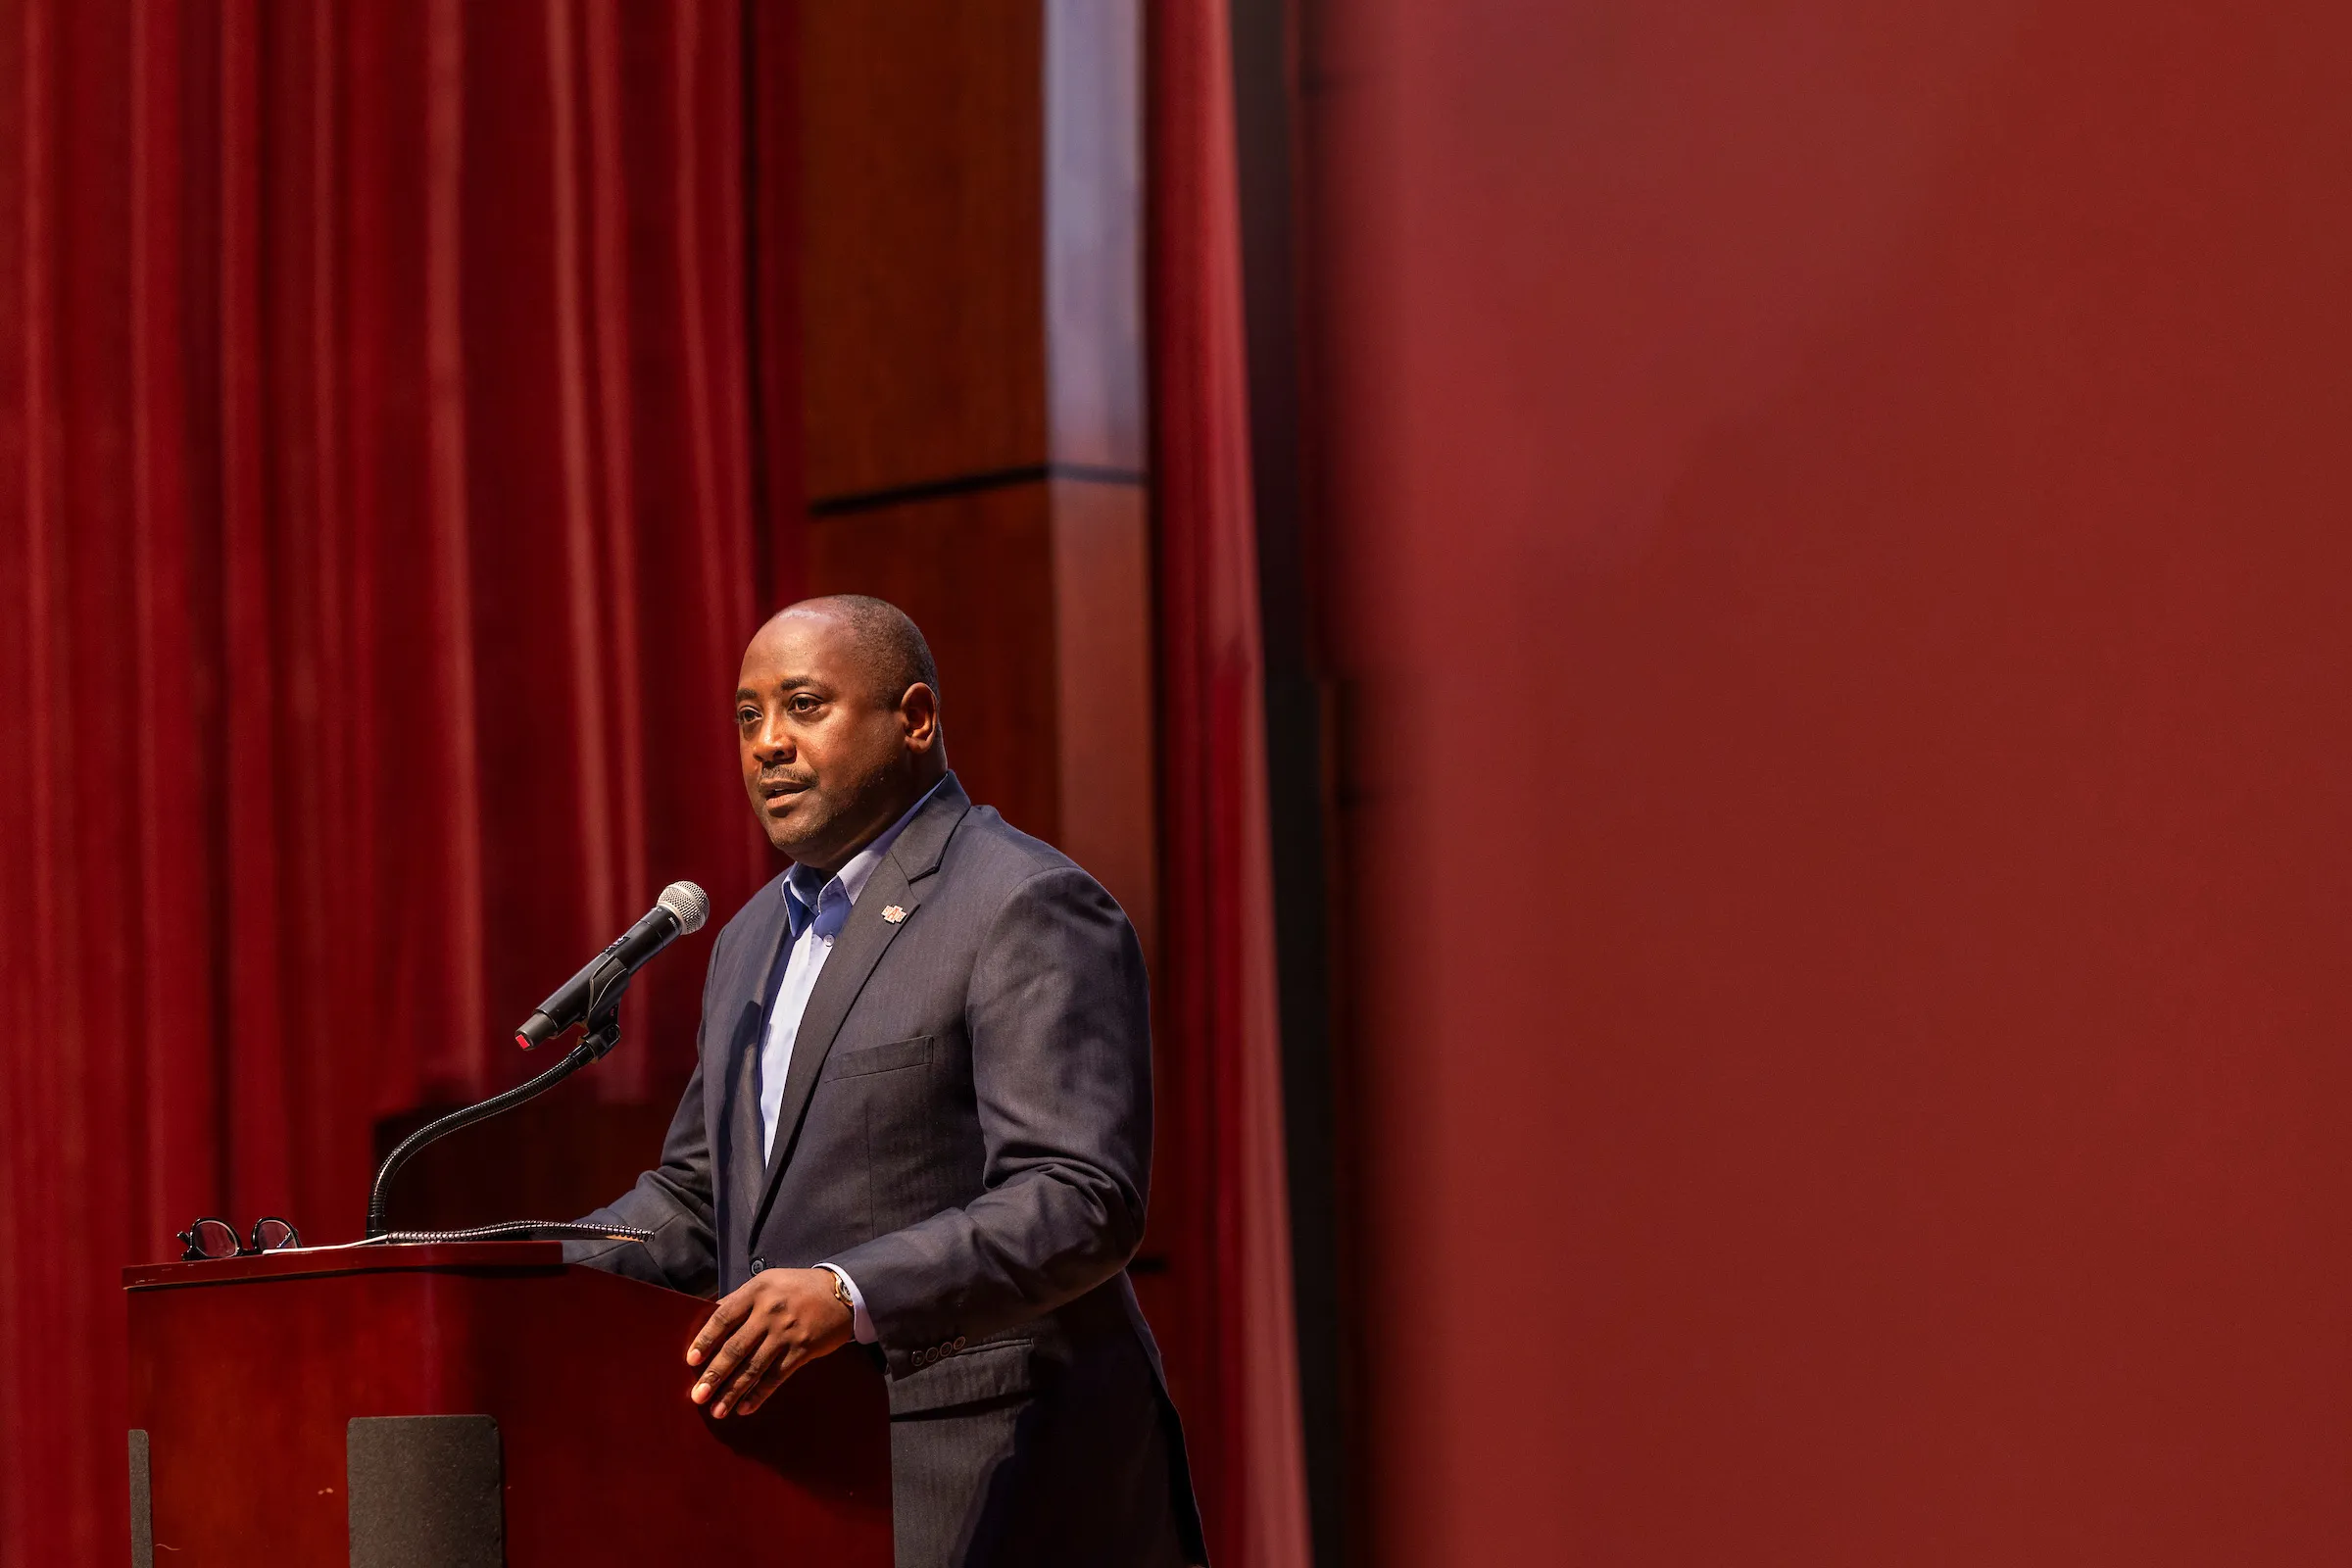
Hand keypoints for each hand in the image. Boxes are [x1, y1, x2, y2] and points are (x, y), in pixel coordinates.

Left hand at [685, 1268, 852, 1417]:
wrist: (842, 1293)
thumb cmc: (798, 1288)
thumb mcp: (768, 1283)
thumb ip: (741, 1301)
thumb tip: (709, 1320)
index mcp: (757, 1290)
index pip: (723, 1317)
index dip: (705, 1339)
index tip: (691, 1360)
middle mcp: (770, 1311)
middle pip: (735, 1347)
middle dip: (714, 1374)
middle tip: (698, 1395)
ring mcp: (787, 1332)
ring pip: (754, 1367)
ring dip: (733, 1391)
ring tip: (718, 1410)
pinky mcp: (802, 1350)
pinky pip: (776, 1377)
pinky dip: (759, 1394)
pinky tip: (745, 1407)